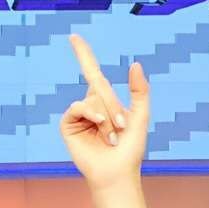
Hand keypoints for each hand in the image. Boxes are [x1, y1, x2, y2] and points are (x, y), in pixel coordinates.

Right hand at [59, 33, 149, 190]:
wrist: (117, 171)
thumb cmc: (130, 148)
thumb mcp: (141, 115)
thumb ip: (140, 90)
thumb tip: (134, 63)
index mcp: (105, 100)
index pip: (91, 71)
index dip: (83, 53)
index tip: (73, 37)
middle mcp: (89, 104)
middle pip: (100, 87)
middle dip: (115, 105)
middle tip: (122, 126)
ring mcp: (77, 115)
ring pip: (92, 98)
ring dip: (107, 116)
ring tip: (112, 136)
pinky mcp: (68, 125)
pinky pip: (78, 106)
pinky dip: (92, 115)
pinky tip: (99, 127)